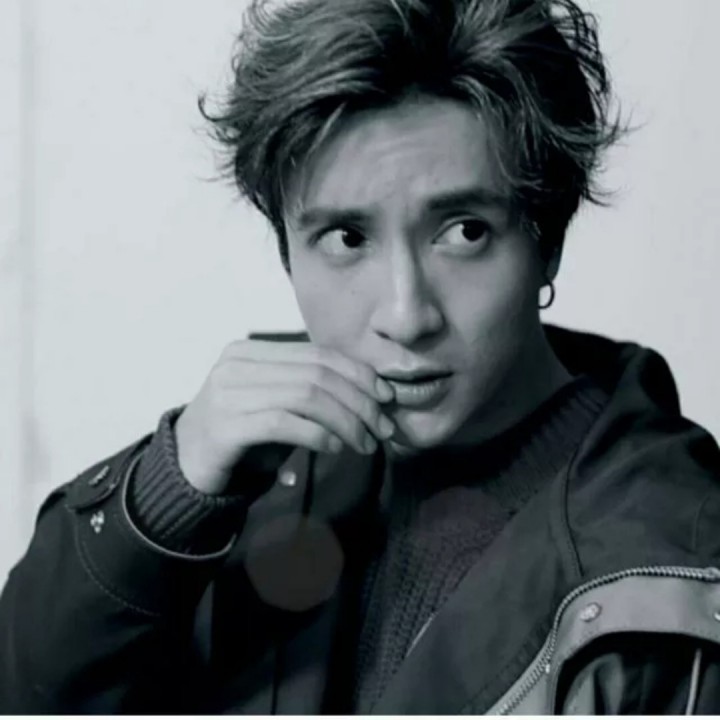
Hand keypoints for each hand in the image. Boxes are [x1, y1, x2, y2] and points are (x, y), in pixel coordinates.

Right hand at [174, 340, 394, 494]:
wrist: (185, 468)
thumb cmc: (241, 437)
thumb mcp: (277, 405)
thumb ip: (311, 393)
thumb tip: (373, 396)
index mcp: (251, 351)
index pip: (318, 353)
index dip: (359, 373)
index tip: (386, 397)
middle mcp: (237, 364)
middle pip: (318, 374)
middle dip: (360, 401)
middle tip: (383, 429)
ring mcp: (228, 393)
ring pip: (307, 396)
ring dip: (347, 422)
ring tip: (366, 444)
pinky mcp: (225, 426)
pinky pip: (285, 423)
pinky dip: (319, 434)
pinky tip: (335, 448)